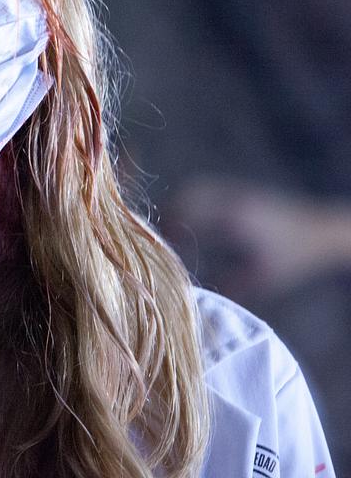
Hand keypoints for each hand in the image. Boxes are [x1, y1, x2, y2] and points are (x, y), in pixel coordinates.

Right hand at [169, 176, 350, 301]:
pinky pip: (208, 190)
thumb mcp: (262, 277)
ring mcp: (237, 193)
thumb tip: (196, 292)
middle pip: (189, 195)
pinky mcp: (241, 193)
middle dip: (170, 211)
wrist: (321, 231)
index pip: (190, 212)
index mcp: (234, 219)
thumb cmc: (294, 258)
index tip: (160, 241)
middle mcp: (233, 200)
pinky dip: (193, 200)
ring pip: (197, 188)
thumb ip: (229, 285)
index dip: (170, 224)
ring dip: (180, 203)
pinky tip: (191, 219)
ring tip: (170, 225)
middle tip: (159, 233)